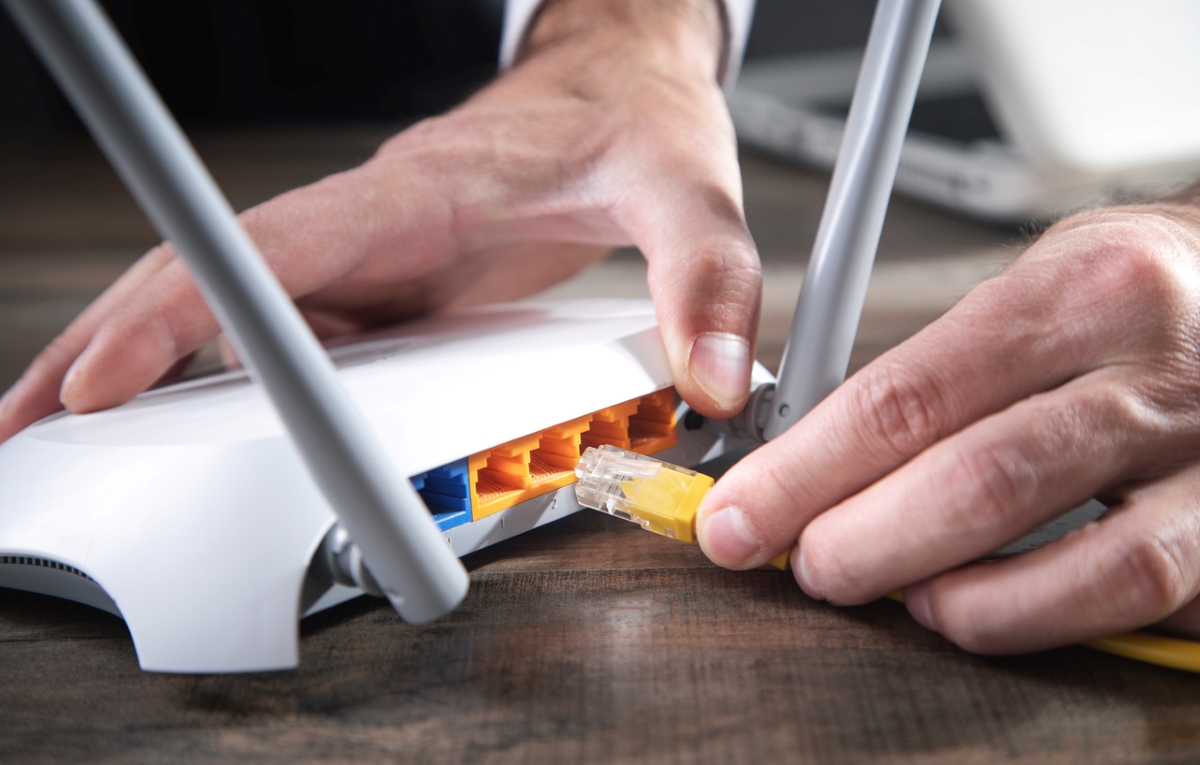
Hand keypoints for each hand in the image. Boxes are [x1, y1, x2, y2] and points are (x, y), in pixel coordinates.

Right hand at [0, 0, 759, 441]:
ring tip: (71, 428)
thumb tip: (718, 382)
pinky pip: (284, 327)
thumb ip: (705, 281)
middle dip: (112, 348)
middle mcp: (373, 225)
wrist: (618, 80)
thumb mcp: (684, 189)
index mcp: (415, 197)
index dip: (177, 316)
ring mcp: (371, 255)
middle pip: (209, 281)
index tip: (104, 378)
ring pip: (230, 305)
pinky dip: (216, 367)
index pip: (267, 255)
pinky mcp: (388, 282)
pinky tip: (184, 414)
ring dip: (144, 360)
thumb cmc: (631, 119)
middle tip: (32, 422)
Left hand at [698, 202, 1199, 652]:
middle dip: (865, 545)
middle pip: (983, 485)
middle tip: (811, 565)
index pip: (908, 397)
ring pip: (1095, 569)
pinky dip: (1060, 620)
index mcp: (1080, 291)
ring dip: (971, 604)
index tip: (740, 515)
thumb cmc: (1134, 294)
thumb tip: (809, 458)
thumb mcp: (1036, 282)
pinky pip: (1153, 602)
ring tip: (909, 597)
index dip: (804, 473)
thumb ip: (933, 370)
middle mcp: (1157, 373)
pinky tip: (1002, 606)